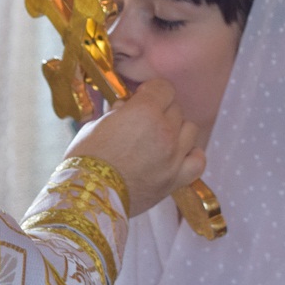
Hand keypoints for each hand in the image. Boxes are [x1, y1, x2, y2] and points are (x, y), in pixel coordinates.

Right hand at [64, 78, 202, 214]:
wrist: (88, 197)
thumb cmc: (86, 159)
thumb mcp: (96, 125)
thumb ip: (117, 112)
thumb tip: (126, 107)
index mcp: (144, 111)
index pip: (164, 87)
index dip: (152, 90)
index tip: (142, 96)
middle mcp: (165, 131)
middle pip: (176, 108)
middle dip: (160, 110)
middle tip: (144, 121)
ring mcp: (174, 156)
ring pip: (190, 129)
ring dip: (176, 129)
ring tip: (159, 137)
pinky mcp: (176, 179)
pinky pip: (198, 160)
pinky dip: (191, 154)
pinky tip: (178, 154)